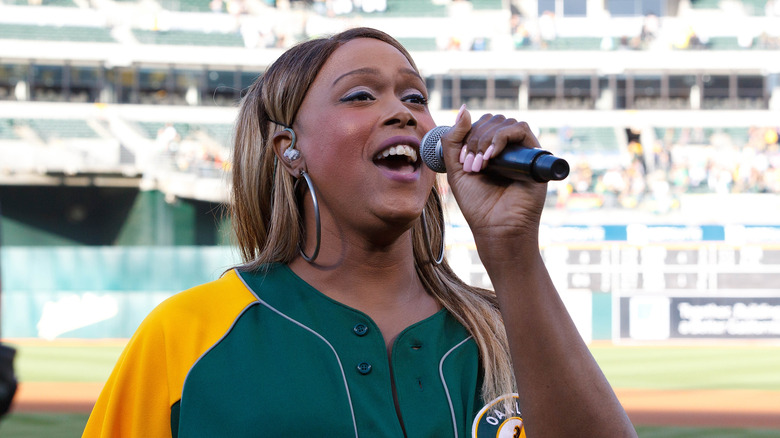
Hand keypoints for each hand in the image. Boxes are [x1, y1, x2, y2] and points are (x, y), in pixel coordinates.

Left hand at [440, 105, 548, 248]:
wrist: (495, 228)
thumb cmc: (477, 204)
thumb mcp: (456, 169)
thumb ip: (454, 140)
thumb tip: (464, 108)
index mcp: (490, 150)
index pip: (480, 124)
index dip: (468, 135)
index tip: (462, 161)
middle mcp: (508, 148)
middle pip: (493, 121)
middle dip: (476, 138)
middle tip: (471, 165)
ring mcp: (522, 151)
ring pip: (505, 123)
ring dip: (486, 140)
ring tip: (480, 165)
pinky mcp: (534, 156)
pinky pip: (521, 130)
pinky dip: (502, 138)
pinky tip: (492, 157)